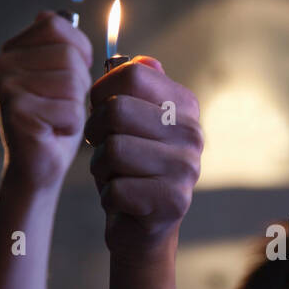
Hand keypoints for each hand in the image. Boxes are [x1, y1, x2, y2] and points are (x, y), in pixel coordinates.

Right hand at [0, 11, 93, 190]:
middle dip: (79, 84)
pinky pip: (71, 110)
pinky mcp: (17, 112)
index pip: (56, 25)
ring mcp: (7, 87)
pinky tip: (54, 133)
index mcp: (11, 50)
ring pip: (72, 82)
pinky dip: (73, 126)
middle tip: (61, 105)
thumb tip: (57, 14)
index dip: (78, 50)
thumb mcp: (62, 75)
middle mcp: (3, 65)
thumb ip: (60, 44)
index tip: (71, 76)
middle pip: (68, 55)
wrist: (38, 168)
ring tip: (57, 119)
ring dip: (76, 106)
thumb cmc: (55, 121)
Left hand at [85, 57, 202, 261]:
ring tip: (114, 174)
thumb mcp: (132, 122)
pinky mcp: (173, 202)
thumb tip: (144, 60)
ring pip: (114, 150)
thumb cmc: (130, 167)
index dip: (102, 91)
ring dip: (101, 166)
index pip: (133, 74)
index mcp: (184, 106)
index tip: (101, 110)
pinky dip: (108, 196)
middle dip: (96, 131)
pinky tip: (122, 199)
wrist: (141, 227)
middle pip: (117, 111)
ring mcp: (187, 168)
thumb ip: (137, 89)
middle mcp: (193, 133)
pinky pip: (116, 188)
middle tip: (103, 148)